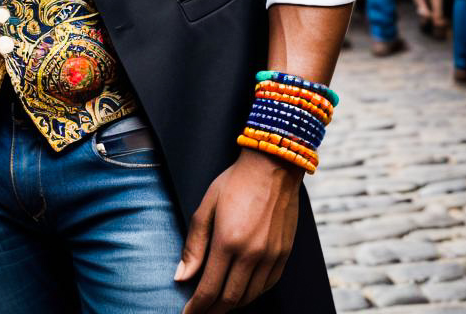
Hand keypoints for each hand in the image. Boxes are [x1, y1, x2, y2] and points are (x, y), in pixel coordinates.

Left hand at [177, 149, 300, 311]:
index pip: (209, 288)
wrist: (273, 166)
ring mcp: (271, 256)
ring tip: (217, 305)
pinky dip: (252, 294)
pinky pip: (267, 286)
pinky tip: (242, 291)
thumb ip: (194, 244)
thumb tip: (181, 276)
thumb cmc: (235, 182)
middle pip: (230, 299)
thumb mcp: (206, 206)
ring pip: (250, 296)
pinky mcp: (284, 255)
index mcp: (228, 241)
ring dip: (232, 305)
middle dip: (212, 312)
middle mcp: (251, 254)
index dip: (196, 307)